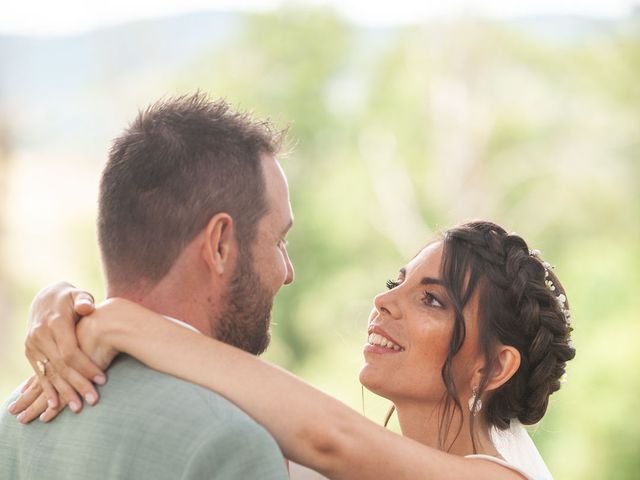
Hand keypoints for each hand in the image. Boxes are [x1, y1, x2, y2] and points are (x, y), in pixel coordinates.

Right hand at [15, 282, 105, 418]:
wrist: (46, 297)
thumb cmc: (71, 298)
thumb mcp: (79, 294)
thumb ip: (84, 301)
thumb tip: (86, 307)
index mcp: (55, 323)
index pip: (70, 351)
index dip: (86, 366)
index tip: (102, 379)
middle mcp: (41, 335)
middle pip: (61, 366)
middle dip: (77, 384)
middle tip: (93, 400)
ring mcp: (33, 345)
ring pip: (49, 373)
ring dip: (63, 392)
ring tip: (77, 408)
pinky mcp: (30, 352)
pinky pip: (39, 374)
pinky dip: (47, 390)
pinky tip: (53, 406)